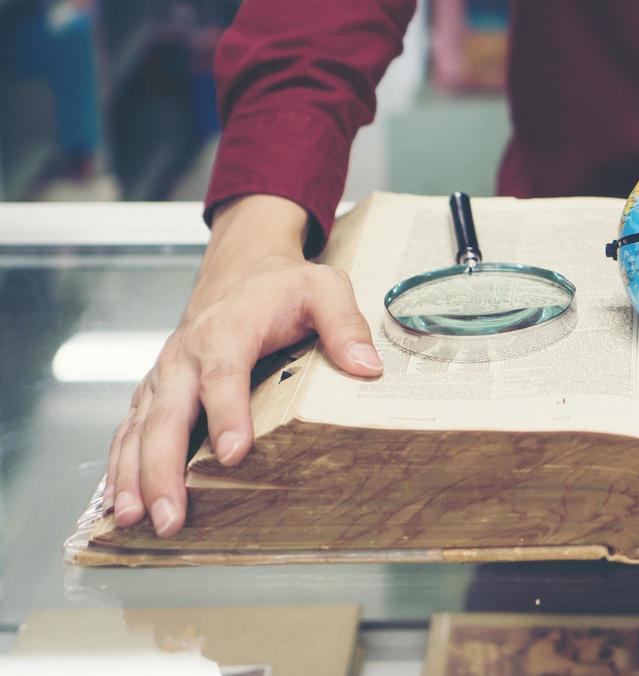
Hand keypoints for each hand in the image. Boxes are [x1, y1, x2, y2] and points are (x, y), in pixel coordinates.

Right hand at [105, 195, 383, 537]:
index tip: (235, 454)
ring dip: (135, 476)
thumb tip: (367, 367)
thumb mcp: (325, 288)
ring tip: (138, 519)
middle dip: (164, 467)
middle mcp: (186, 355)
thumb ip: (345, 324)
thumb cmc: (283, 286)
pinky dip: (120, 466)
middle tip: (171, 514)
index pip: (224, 373)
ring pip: (140, 428)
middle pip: (168, 413)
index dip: (226, 413)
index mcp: (228, 329)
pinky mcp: (155, 391)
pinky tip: (122, 503)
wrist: (241, 270)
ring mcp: (165, 375)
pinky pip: (131, 430)